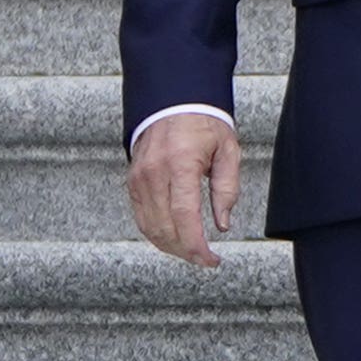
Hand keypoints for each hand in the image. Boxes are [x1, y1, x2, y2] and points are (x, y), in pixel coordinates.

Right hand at [127, 112, 243, 267]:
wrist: (172, 101)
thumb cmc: (203, 123)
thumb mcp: (227, 151)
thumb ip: (226, 189)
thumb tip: (222, 224)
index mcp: (181, 163)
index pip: (184, 217)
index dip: (197, 246)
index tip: (211, 259)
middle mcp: (155, 172)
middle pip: (165, 228)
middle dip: (187, 252)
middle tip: (205, 259)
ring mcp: (139, 178)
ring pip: (150, 228)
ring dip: (171, 247)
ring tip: (191, 252)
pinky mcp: (132, 182)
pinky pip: (142, 218)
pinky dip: (157, 234)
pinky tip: (173, 239)